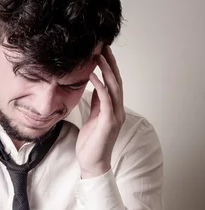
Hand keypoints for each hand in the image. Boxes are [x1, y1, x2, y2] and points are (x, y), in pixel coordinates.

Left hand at [76, 45, 124, 178]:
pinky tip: (93, 76)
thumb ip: (96, 103)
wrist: (92, 164)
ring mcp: (115, 116)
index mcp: (114, 108)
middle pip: (116, 81)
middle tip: (102, 46)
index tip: (102, 51)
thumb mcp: (92, 117)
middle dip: (110, 63)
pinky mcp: (108, 122)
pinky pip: (106, 100)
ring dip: (106, 70)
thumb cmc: (91, 143)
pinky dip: (100, 86)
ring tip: (99, 56)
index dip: (109, 66)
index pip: (113, 82)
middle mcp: (118, 110)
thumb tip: (95, 86)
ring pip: (114, 87)